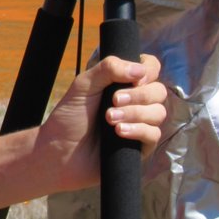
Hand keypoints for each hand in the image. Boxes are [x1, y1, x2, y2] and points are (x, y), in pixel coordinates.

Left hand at [38, 54, 168, 191]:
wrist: (60, 151)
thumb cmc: (70, 117)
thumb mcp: (83, 85)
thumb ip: (108, 69)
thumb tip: (140, 69)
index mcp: (123, 83)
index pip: (151, 68)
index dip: (148, 70)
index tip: (133, 79)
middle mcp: (135, 102)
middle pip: (159, 91)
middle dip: (138, 95)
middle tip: (113, 100)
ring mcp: (140, 124)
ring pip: (158, 113)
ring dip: (134, 113)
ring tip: (109, 118)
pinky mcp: (141, 146)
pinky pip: (153, 134)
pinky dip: (137, 130)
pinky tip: (119, 131)